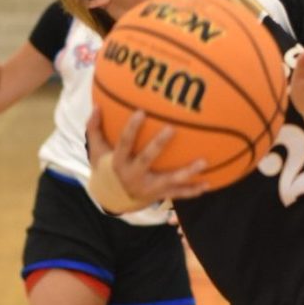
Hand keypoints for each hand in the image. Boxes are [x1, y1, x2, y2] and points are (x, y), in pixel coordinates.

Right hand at [87, 107, 208, 208]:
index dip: (131, 129)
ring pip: (169, 181)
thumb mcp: (96, 151)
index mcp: (118, 162)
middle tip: (172, 129)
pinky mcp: (159, 195)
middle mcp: (133, 176)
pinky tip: (208, 184)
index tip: (141, 112)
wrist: (112, 199)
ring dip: (187, 173)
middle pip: (146, 159)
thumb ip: (95, 128)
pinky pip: (178, 194)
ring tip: (204, 162)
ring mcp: (148, 188)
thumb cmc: (106, 168)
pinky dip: (193, 190)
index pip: (124, 143)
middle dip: (158, 145)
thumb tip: (97, 105)